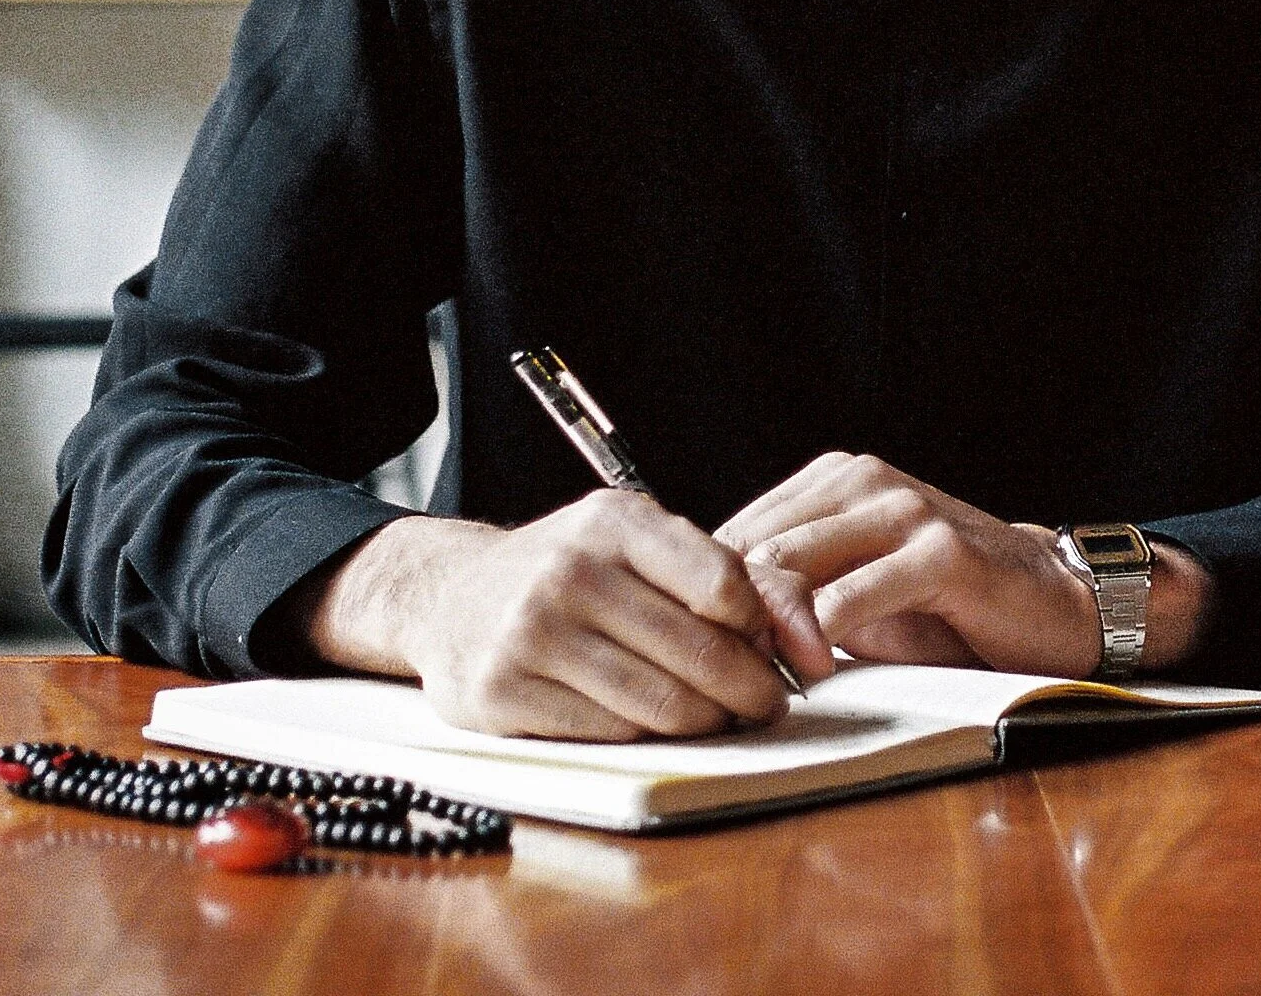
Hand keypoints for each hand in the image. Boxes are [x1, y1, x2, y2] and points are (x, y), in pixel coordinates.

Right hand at [289, 492, 836, 739]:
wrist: (451, 594)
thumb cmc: (569, 570)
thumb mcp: (637, 543)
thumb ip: (728, 577)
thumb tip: (809, 639)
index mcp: (615, 521)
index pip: (722, 582)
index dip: (763, 628)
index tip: (780, 650)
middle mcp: (571, 571)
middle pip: (696, 652)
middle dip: (749, 689)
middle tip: (766, 704)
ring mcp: (531, 633)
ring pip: (658, 703)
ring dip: (706, 722)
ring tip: (721, 719)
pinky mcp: (502, 694)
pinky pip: (608, 734)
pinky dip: (647, 740)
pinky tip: (659, 728)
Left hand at [714, 452, 1215, 676]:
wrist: (1052, 604)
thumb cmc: (947, 607)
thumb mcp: (856, 592)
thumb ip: (791, 591)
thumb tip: (700, 624)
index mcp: (834, 479)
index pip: (737, 532)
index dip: (705, 598)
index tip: (694, 657)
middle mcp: (864, 480)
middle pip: (754, 548)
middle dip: (726, 620)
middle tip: (716, 679)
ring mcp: (904, 510)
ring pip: (792, 567)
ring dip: (763, 632)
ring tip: (757, 680)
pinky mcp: (940, 553)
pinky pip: (851, 596)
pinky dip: (818, 638)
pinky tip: (814, 673)